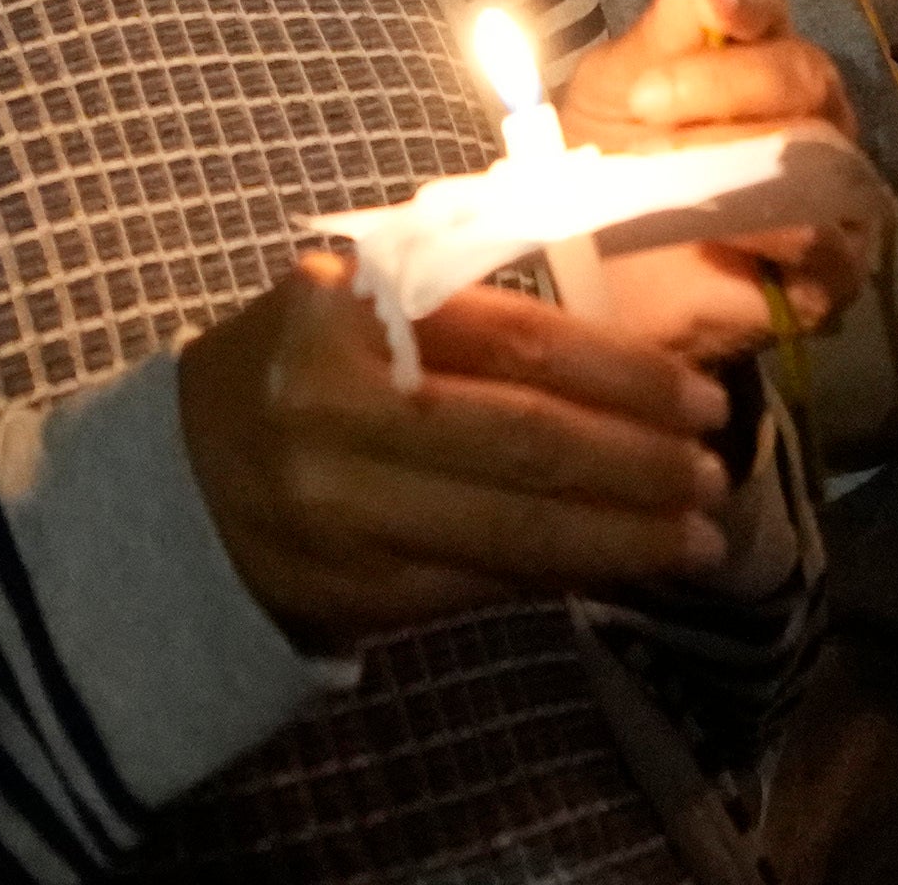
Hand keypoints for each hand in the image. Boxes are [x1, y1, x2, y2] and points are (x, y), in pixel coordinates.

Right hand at [174, 257, 730, 646]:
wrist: (181, 491)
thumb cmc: (296, 376)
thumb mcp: (355, 308)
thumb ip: (465, 316)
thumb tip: (628, 362)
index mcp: (348, 310)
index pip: (516, 341)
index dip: (621, 375)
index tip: (699, 397)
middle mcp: (340, 406)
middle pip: (526, 441)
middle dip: (639, 461)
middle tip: (716, 471)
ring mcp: (346, 508)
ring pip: (517, 528)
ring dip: (624, 535)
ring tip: (698, 536)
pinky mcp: (358, 589)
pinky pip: (488, 583)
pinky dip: (565, 574)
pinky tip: (619, 566)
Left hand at [556, 0, 889, 354]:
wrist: (597, 285)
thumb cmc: (610, 172)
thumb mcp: (620, 90)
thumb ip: (664, 26)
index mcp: (758, 63)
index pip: (772, 11)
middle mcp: (810, 119)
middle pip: (805, 73)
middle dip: (726, 78)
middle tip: (648, 102)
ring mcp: (832, 195)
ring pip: (819, 153)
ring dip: (737, 156)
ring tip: (669, 173)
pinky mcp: (835, 272)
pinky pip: (823, 240)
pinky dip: (770, 231)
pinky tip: (717, 231)